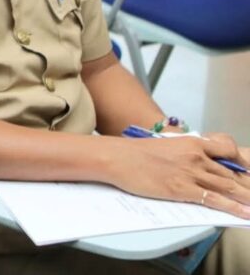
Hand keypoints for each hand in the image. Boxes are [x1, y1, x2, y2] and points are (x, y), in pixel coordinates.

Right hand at [109, 134, 249, 217]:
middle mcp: (196, 156)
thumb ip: (185, 152)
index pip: (227, 151)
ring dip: (246, 197)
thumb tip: (198, 164)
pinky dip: (233, 208)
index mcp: (192, 142)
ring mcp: (190, 173)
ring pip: (228, 186)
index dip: (241, 163)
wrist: (118, 157)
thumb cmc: (136, 152)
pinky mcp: (182, 189)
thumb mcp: (166, 145)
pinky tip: (245, 213)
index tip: (247, 171)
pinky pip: (215, 200)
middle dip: (246, 185)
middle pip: (231, 172)